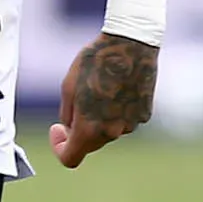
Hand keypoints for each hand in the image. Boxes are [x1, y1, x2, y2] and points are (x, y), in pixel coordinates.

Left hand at [48, 34, 156, 169]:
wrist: (131, 43)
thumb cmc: (95, 61)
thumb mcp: (68, 86)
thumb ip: (68, 114)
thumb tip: (71, 128)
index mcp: (89, 129)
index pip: (70, 158)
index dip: (59, 147)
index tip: (57, 129)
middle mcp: (112, 133)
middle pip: (90, 144)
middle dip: (79, 132)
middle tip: (76, 106)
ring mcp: (131, 124)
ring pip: (109, 131)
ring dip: (100, 119)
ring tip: (100, 87)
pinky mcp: (145, 114)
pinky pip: (126, 119)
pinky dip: (118, 110)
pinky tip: (118, 86)